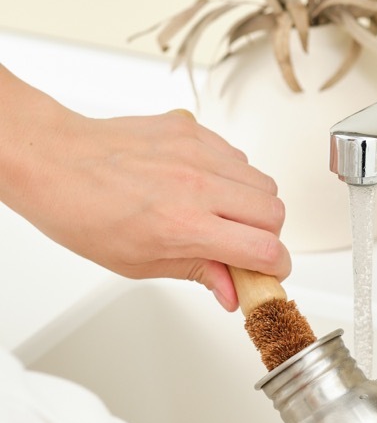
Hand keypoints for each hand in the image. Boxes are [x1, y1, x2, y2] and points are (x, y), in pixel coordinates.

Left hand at [0, 66, 289, 308]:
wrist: (54, 161)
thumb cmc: (82, 211)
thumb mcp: (139, 263)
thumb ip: (196, 273)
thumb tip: (230, 291)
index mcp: (185, 226)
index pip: (265, 249)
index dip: (275, 267)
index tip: (269, 271)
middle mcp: (197, 185)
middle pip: (275, 213)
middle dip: (268, 236)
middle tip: (244, 245)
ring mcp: (197, 153)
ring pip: (262, 182)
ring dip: (253, 204)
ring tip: (222, 214)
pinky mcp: (192, 131)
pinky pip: (237, 155)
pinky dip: (232, 175)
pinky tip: (204, 186)